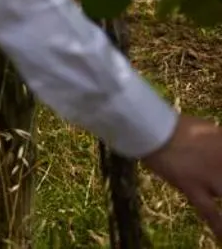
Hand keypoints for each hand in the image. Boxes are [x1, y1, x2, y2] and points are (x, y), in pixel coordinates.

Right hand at [143, 114, 221, 237]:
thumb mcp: (203, 129)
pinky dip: (218, 226)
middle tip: (219, 185)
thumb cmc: (172, 125)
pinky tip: (221, 238)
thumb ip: (218, 141)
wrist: (149, 127)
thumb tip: (220, 146)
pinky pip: (209, 211)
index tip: (221, 170)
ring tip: (219, 209)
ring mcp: (209, 176)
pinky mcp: (192, 186)